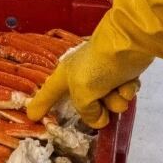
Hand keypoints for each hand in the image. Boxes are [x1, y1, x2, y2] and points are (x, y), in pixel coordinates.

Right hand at [26, 39, 142, 128]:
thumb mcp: (82, 92)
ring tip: (119, 90)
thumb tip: (100, 119)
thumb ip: (86, 112)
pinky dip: (127, 90)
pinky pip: (123, 93)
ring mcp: (103, 75)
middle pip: (86, 105)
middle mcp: (82, 76)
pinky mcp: (122, 73)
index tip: (33, 116)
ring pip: (108, 102)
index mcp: (66, 75)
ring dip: (115, 100)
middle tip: (102, 107)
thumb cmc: (98, 65)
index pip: (49, 93)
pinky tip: (129, 83)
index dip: (41, 105)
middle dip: (97, 108)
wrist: (129, 43)